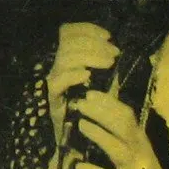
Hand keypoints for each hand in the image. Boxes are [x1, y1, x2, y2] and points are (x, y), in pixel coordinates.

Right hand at [45, 23, 119, 147]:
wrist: (81, 139)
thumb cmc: (96, 107)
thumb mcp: (105, 80)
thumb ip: (106, 63)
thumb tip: (115, 47)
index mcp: (69, 58)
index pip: (67, 32)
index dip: (86, 29)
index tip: (108, 36)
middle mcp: (58, 66)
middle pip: (67, 42)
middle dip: (93, 43)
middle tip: (113, 54)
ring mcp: (54, 81)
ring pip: (64, 58)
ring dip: (89, 56)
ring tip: (108, 64)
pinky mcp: (53, 98)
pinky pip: (58, 81)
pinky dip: (73, 75)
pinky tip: (88, 76)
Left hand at [68, 90, 168, 168]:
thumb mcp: (139, 157)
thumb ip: (125, 140)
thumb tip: (102, 119)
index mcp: (141, 142)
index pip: (127, 115)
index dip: (108, 102)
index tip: (89, 93)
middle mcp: (142, 152)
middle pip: (123, 126)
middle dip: (101, 112)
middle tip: (79, 104)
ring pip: (118, 148)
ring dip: (99, 135)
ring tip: (80, 126)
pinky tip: (79, 168)